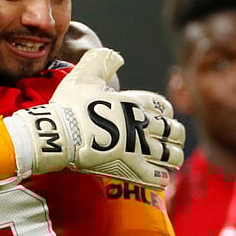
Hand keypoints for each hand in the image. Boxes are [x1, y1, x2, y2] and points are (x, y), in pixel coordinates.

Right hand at [2, 47, 184, 189]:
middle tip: (172, 139)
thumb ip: (103, 60)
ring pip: (170, 155)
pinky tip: (161, 177)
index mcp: (134, 103)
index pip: (162, 106)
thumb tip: (119, 58)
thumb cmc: (70, 105)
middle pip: (173, 131)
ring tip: (171, 159)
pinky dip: (161, 177)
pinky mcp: (130, 168)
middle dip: (175, 135)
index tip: (163, 116)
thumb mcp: (85, 73)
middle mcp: (141, 125)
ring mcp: (138, 148)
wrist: (60, 134)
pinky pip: (155, 176)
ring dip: (174, 156)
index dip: (165, 112)